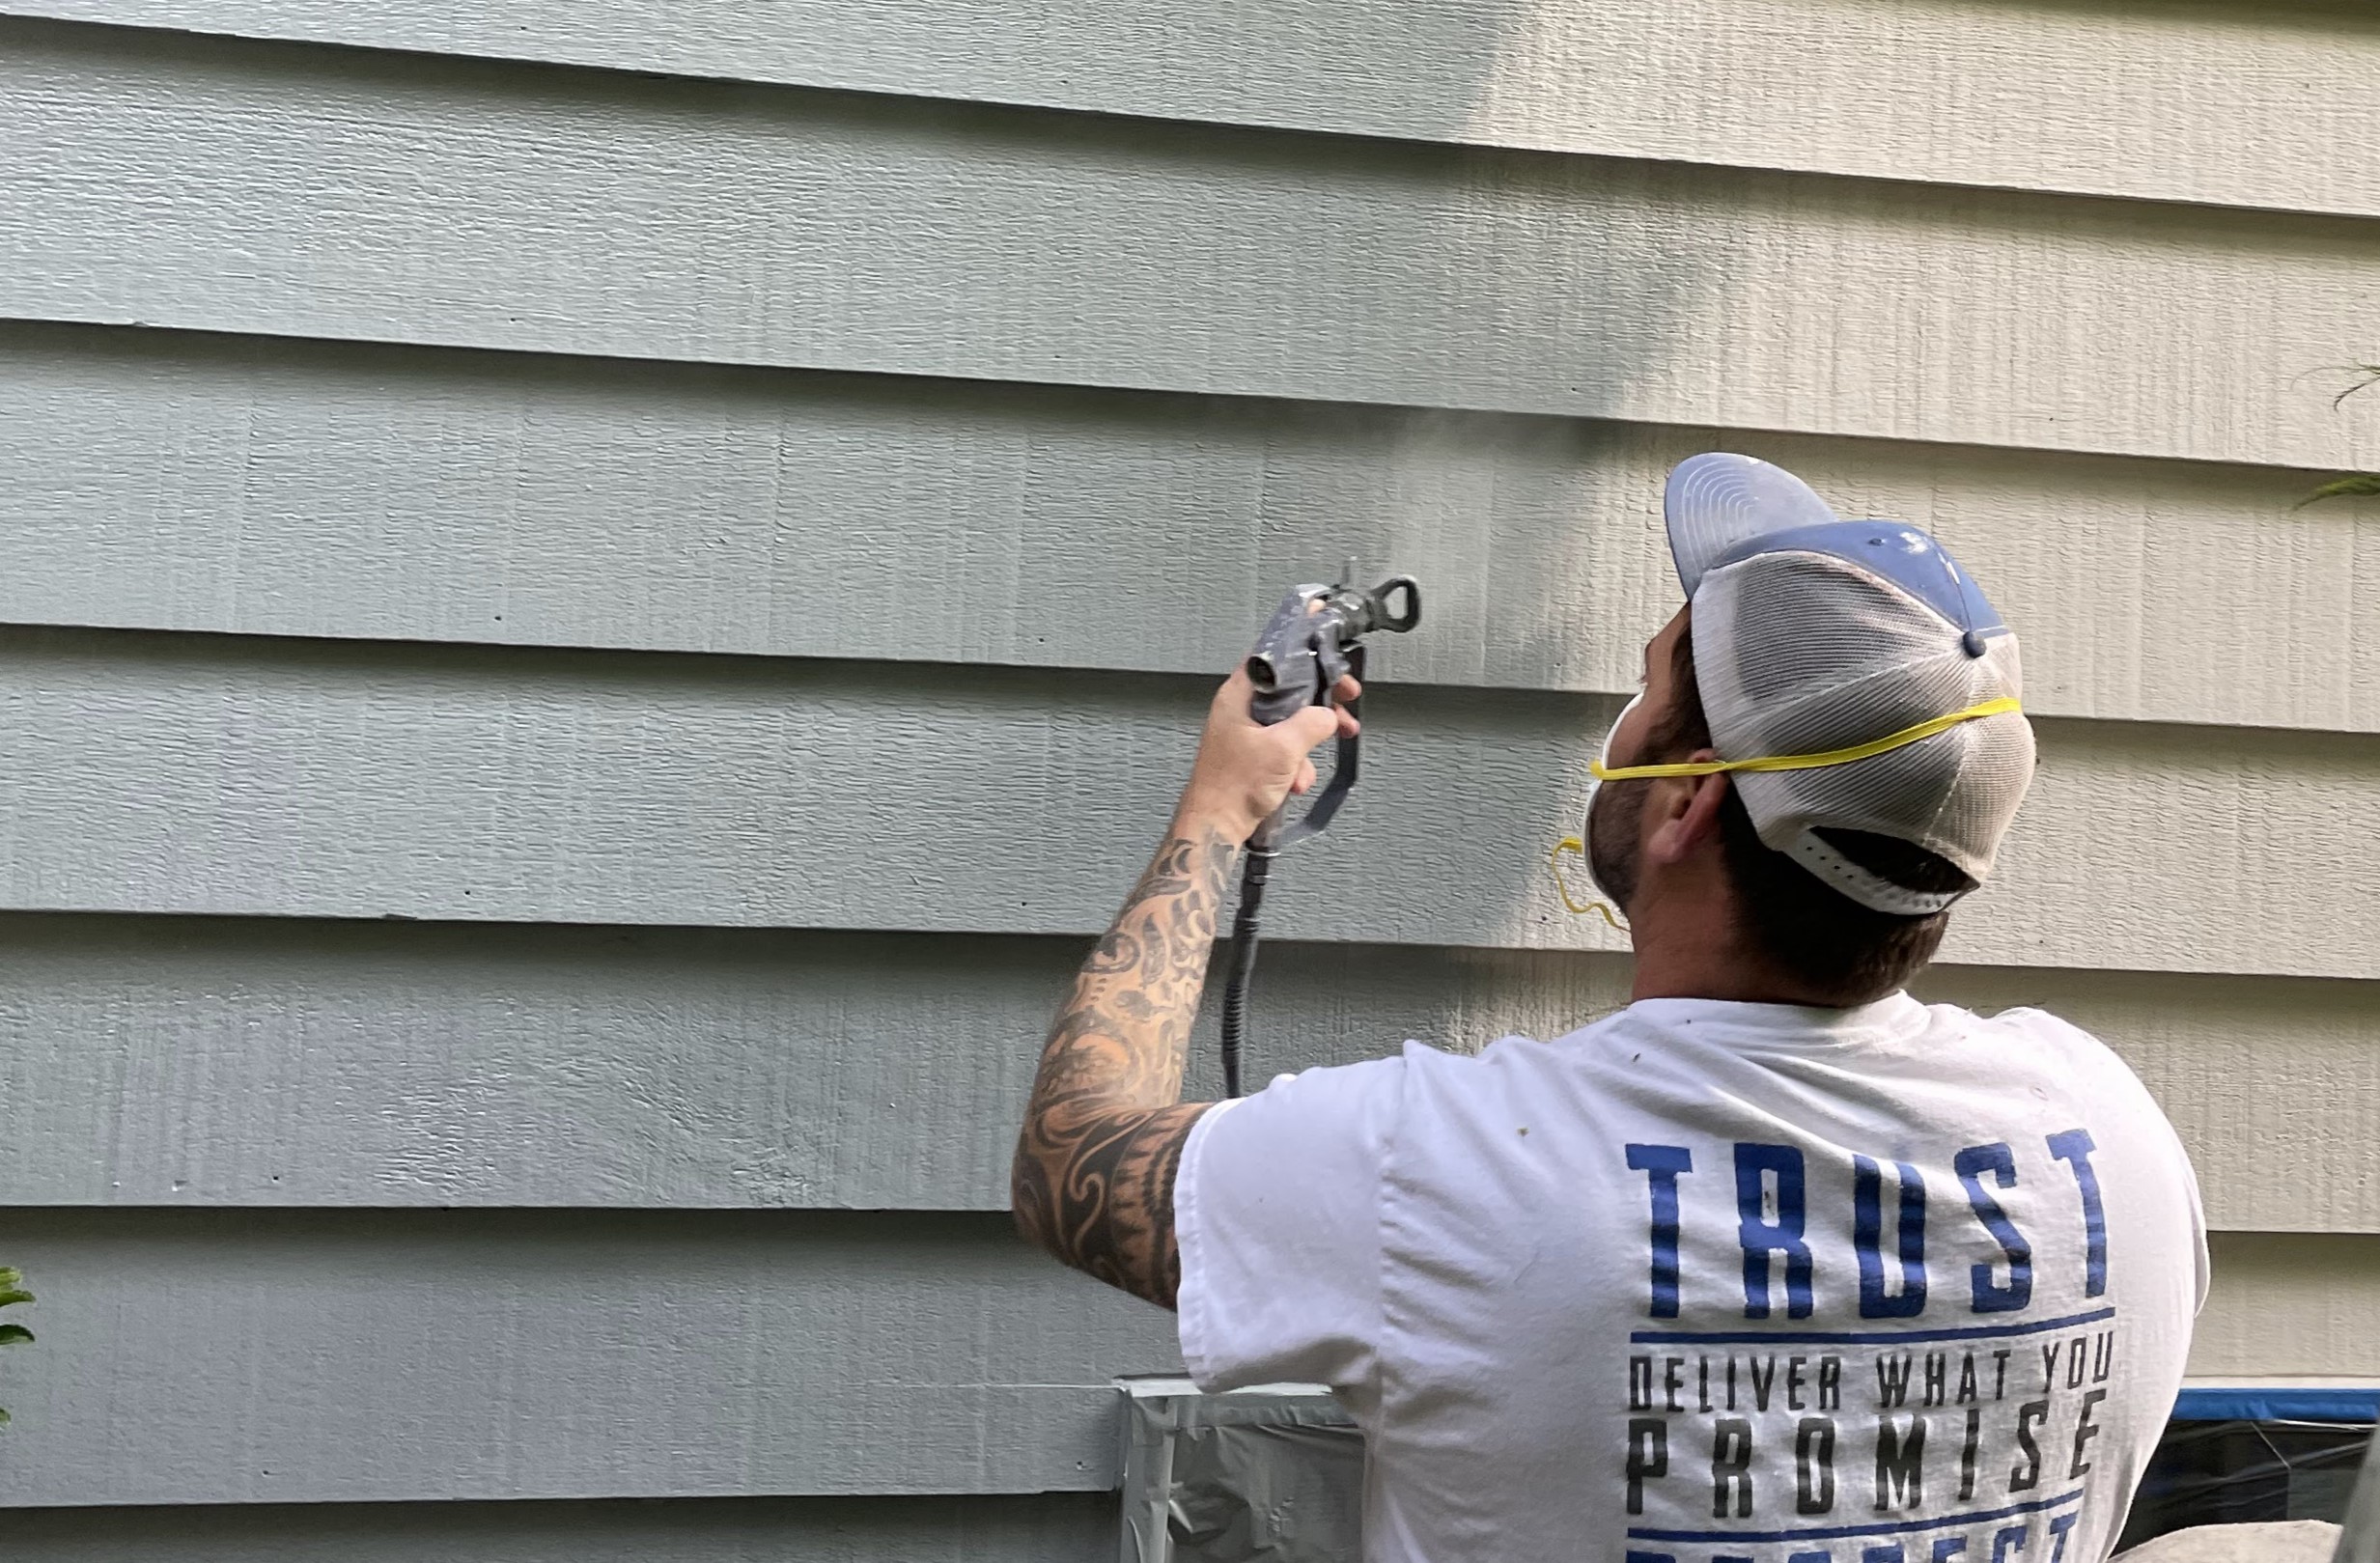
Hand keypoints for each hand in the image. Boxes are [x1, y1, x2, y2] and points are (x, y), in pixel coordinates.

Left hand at [1176, 667, 1361, 843]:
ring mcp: (1247, 734)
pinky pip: (1285, 751)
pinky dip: (1296, 766)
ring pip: (1291, 725)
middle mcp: (1240, 710)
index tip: (1334, 673)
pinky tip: (1294, 783)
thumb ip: (1312, 723)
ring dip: (1309, 746)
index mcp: (1239, 695)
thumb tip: (1328, 715)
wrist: (1216, 827)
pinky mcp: (1253, 757)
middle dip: (1319, 708)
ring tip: (1307, 768)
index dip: (1308, 663)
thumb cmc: (1232, 786)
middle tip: (1342, 713)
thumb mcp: (1283, 748)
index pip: (1275, 660)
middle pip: (1290, 694)